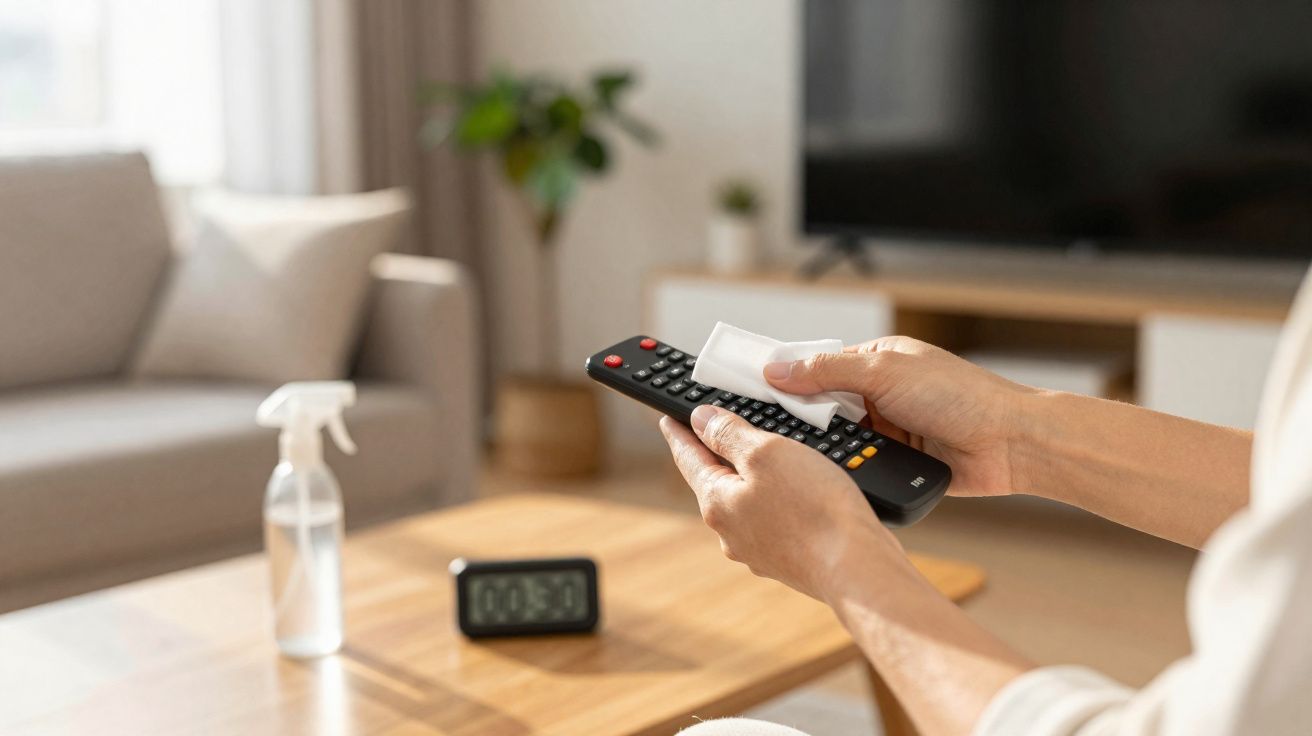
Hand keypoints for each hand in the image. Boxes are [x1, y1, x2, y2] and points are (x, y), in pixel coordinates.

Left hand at [659, 406, 915, 601]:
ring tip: (763, 459)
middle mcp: (730, 532)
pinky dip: (777, 501)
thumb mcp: (767, 452)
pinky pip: (772, 520)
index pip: (688, 458)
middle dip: (717, 456)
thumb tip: (700, 420)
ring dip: (751, 479)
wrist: (856, 567)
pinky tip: (795, 494)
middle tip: (714, 432)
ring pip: (745, 503)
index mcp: (717, 502)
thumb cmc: (813, 508)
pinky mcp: (785, 560)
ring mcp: (757, 550)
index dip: (680, 433)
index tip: (669, 421)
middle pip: (715, 482)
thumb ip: (729, 433)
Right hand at [764, 336, 1032, 496]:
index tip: (750, 390)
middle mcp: (881, 395)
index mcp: (877, 363)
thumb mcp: (884, 373)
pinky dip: (850, 470)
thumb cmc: (961, 396)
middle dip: (803, 419)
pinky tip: (833, 476)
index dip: (786, 379)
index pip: (818, 367)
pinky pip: (862, 466)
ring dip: (828, 448)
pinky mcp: (900, 463)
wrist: (1010, 443)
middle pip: (823, 407)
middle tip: (767, 429)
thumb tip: (777, 369)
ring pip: (840, 441)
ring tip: (802, 454)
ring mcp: (890, 430)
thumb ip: (826, 373)